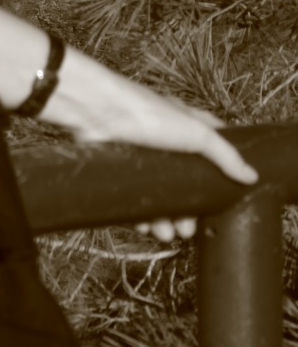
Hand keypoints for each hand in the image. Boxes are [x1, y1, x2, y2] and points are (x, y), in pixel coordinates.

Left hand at [50, 60, 258, 245]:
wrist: (96, 113)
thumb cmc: (145, 112)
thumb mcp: (195, 132)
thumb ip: (224, 154)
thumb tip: (251, 176)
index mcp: (185, 127)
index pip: (211, 154)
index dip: (218, 178)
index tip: (220, 203)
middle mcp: (164, 142)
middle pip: (184, 184)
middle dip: (188, 210)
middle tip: (188, 230)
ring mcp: (141, 157)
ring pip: (159, 195)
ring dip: (164, 219)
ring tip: (165, 234)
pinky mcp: (121, 170)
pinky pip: (135, 199)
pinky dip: (141, 216)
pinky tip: (145, 227)